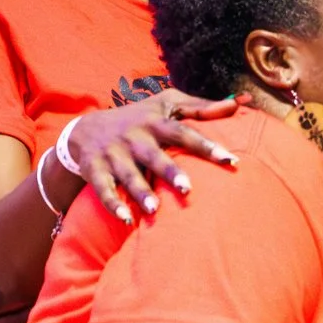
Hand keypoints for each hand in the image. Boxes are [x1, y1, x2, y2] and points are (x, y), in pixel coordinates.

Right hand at [65, 89, 245, 225]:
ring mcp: (113, 154)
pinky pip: (103, 189)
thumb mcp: (166, 104)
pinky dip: (112, 204)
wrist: (85, 128)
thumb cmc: (138, 117)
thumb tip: (237, 103)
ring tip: (154, 209)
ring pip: (128, 175)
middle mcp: (134, 137)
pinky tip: (126, 219)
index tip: (230, 159)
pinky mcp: (94, 169)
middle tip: (188, 189)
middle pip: (154, 156)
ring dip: (140, 192)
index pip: (184, 133)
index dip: (206, 146)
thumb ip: (201, 107)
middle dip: (169, 172)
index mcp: (155, 122)